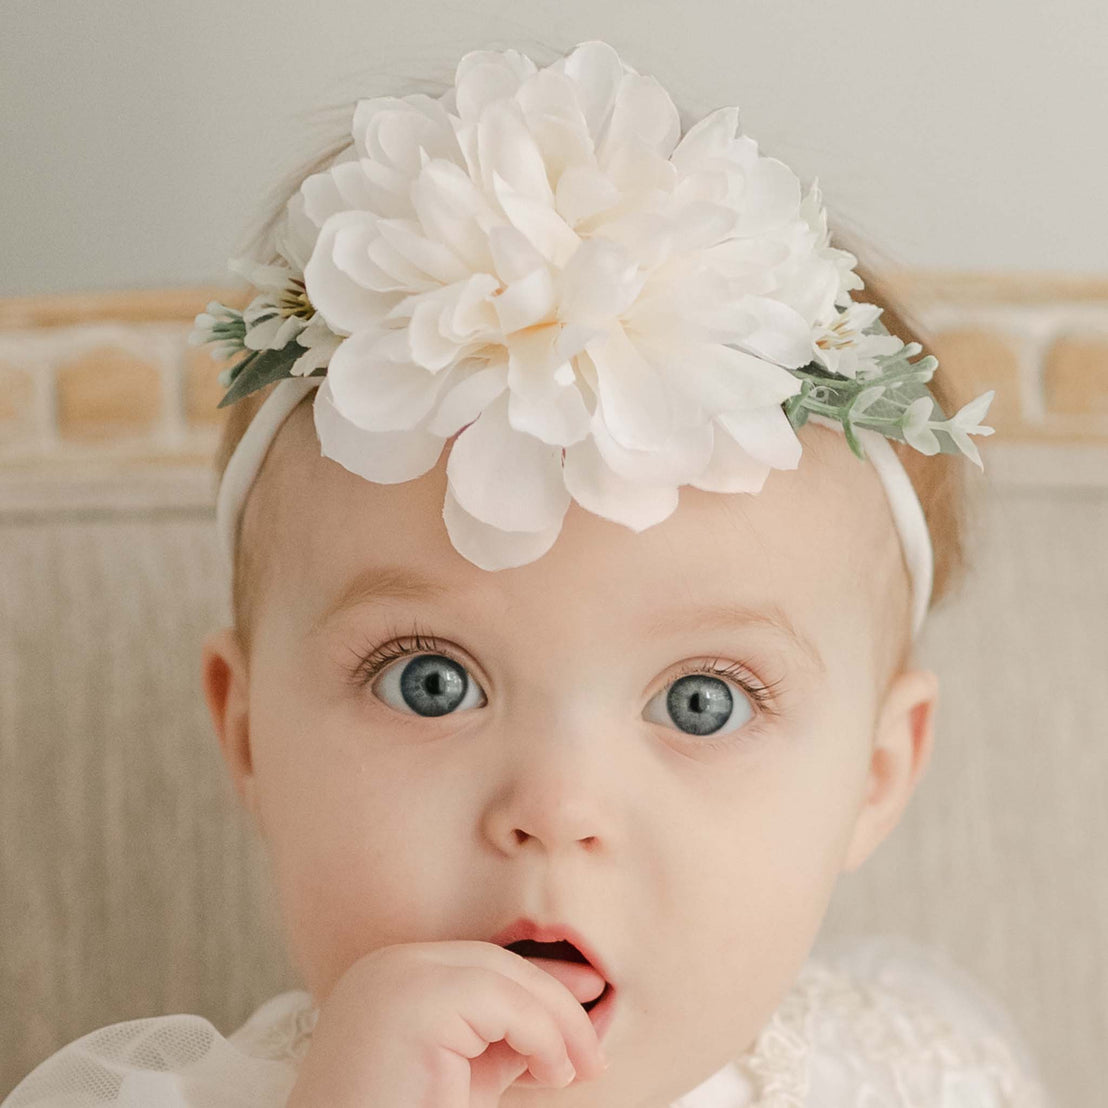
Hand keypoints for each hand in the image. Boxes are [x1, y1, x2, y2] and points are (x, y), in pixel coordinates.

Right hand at [285, 940, 608, 1107]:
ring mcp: (399, 975)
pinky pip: (502, 1001)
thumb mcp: (466, 1072)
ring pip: (504, 977)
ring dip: (556, 1023)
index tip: (590, 995)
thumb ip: (502, 1039)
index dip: (541, 979)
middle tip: (595, 1049)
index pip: (482, 963)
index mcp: (395, 974)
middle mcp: (391, 964)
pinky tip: (553, 1073)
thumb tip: (565, 1021)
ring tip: (577, 1070)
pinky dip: (542, 1035)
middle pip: (495, 963)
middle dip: (557, 999)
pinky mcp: (415, 1002)